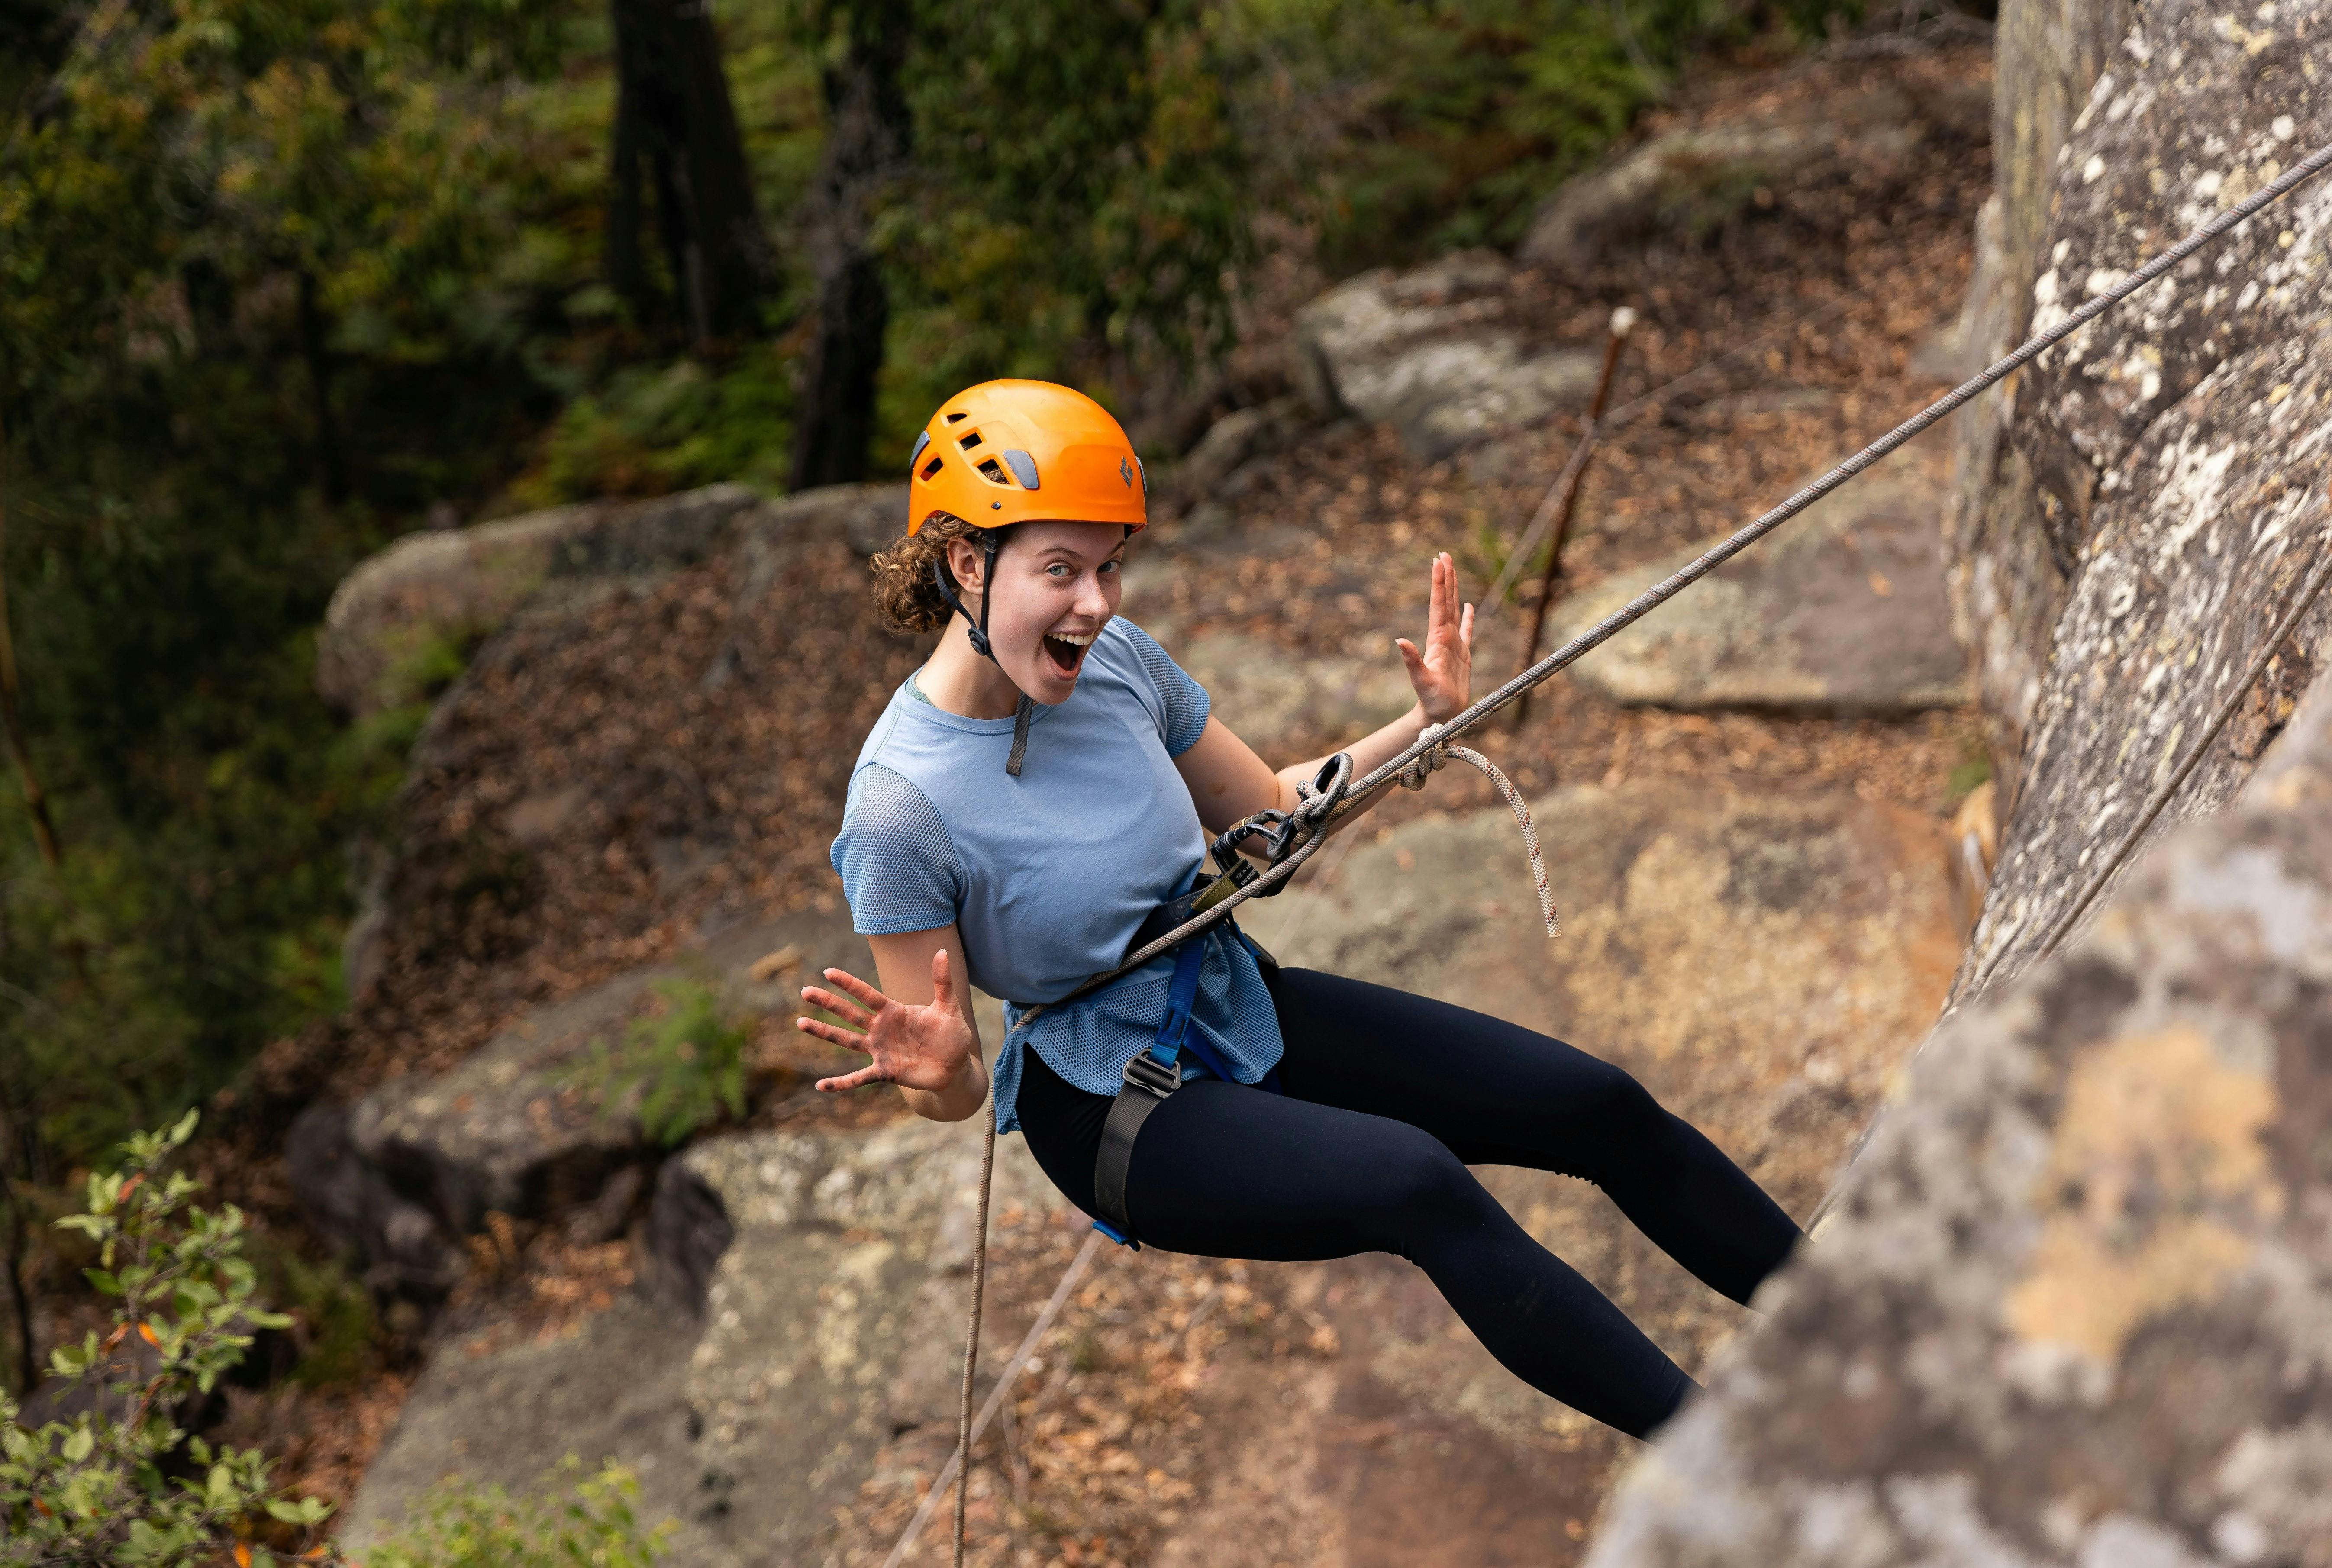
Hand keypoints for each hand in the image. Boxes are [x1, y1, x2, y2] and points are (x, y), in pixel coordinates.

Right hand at [796, 949, 977, 1094]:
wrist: (956, 1066)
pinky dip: (840, 1083)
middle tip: (805, 991)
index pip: (867, 994)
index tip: (828, 972)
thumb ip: (942, 981)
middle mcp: (881, 1029)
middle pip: (849, 1013)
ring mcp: (880, 1051)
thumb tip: (942, 951)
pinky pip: (858, 1078)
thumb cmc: (951, 1035)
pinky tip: (820, 1086)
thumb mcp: (949, 1007)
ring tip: (801, 1023)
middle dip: (828, 1002)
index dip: (849, 983)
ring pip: (846, 1040)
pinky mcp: (885, 1072)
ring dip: (824, 1033)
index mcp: (894, 1011)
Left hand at [1395, 552, 1473, 724]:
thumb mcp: (1421, 680)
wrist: (1440, 717)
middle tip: (1444, 554)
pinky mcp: (1463, 656)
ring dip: (1455, 591)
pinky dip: (1470, 618)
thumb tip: (1398, 641)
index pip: (1438, 605)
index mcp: (1437, 639)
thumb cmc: (1431, 701)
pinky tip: (1470, 605)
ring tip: (1453, 570)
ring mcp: (1454, 645)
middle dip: (1445, 578)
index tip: (1438, 560)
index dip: (1439, 583)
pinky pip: (1468, 632)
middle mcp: (1444, 638)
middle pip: (1446, 602)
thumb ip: (1411, 660)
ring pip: (1456, 611)